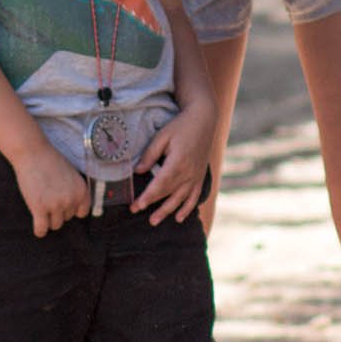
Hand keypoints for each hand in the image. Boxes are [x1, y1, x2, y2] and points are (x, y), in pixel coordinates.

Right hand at [11, 148, 91, 237]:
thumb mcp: (71, 175)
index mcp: (81, 191)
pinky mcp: (39, 208)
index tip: (62, 204)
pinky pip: (41, 229)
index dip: (71, 209)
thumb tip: (71, 211)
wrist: (32, 152)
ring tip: (40, 204)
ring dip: (47, 218)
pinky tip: (37, 224)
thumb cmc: (50, 161)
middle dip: (57, 211)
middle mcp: (71, 199)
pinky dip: (39, 230)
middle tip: (47, 197)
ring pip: (54, 225)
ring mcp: (55, 205)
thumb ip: (73, 191)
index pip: (81, 213)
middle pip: (66, 219)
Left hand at [133, 102, 215, 223]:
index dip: (148, 196)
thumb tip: (137, 171)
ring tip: (154, 221)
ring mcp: (196, 176)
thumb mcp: (162, 136)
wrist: (204, 120)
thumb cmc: (181, 126)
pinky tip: (179, 218)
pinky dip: (187, 208)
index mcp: (178, 162)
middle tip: (136, 212)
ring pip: (180, 199)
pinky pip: (194, 197)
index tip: (136, 205)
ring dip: (167, 211)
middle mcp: (189, 172)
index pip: (160, 184)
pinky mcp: (200, 177)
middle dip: (152, 204)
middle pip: (168, 193)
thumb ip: (150, 155)